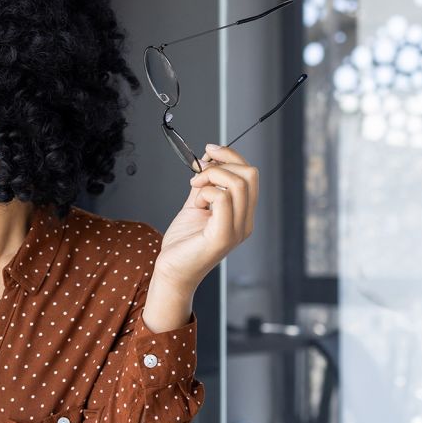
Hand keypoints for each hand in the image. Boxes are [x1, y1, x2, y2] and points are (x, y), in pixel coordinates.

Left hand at [153, 143, 257, 292]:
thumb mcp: (195, 206)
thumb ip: (205, 185)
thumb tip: (208, 159)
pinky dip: (206, 192)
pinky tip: (196, 203)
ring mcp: (237, 230)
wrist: (171, 271)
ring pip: (238, 183)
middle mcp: (245, 222)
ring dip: (211, 176)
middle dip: (223, 162)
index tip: (208, 151)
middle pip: (250, 175)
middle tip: (199, 169)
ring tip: (195, 188)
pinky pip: (222, 199)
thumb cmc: (183, 244)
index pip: (250, 175)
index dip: (230, 156)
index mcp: (242, 214)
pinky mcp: (222, 236)